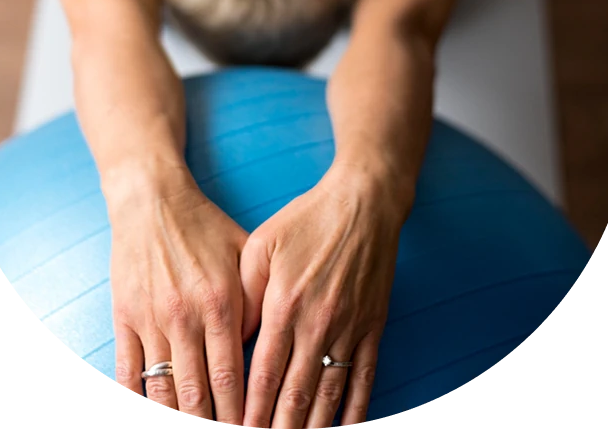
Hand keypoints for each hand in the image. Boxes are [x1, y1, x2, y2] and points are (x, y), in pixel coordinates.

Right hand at [108, 170, 248, 421]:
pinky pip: (128, 371)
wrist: (152, 200)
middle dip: (211, 424)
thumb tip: (271, 342)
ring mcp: (150, 319)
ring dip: (178, 418)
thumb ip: (259, 295)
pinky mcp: (123, 316)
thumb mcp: (244, 251)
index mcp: (219, 301)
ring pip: (162, 390)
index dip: (240, 412)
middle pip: (196, 392)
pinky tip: (153, 410)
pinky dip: (138, 398)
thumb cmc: (204, 225)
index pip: (230, 375)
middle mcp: (184, 316)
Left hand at [239, 163, 407, 428]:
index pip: (264, 373)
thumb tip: (235, 337)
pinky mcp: (372, 325)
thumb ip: (246, 293)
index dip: (251, 410)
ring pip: (329, 393)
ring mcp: (349, 327)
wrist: (363, 201)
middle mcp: (317, 323)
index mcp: (285, 304)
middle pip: (296, 393)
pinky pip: (364, 377)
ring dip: (313, 427)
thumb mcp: (262, 244)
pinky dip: (356, 410)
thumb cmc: (308, 218)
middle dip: (278, 428)